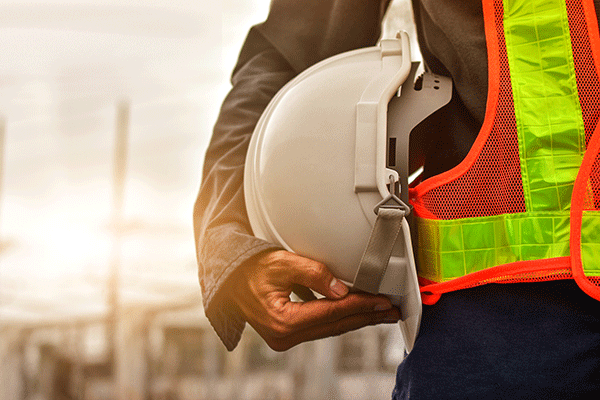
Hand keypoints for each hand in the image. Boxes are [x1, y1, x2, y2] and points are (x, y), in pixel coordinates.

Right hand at [228, 250, 400, 350]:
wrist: (227, 279)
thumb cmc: (250, 269)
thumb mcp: (282, 263)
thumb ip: (314, 274)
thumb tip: (342, 290)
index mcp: (283, 320)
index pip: (332, 313)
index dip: (361, 306)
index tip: (383, 301)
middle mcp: (284, 336)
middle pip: (335, 326)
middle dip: (366, 317)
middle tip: (391, 311)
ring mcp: (285, 338)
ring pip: (330, 329)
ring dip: (356, 320)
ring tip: (380, 314)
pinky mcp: (286, 334)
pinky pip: (320, 327)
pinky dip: (339, 319)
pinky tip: (355, 313)